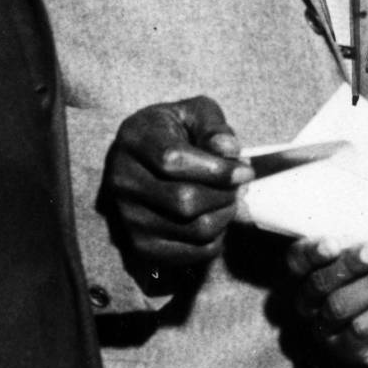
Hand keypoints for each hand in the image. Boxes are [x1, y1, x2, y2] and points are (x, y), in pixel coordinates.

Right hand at [103, 95, 250, 276]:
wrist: (144, 157)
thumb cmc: (176, 131)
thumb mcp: (195, 113)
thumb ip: (214, 127)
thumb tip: (229, 149)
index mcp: (135, 140)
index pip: (173, 161)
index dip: (217, 169)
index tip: (244, 170)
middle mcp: (123, 181)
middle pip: (184, 201)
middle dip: (225, 195)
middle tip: (239, 186)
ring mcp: (128, 216)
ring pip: (191, 229)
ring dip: (224, 217)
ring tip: (230, 200)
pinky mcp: (140, 244)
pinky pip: (189, 254)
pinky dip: (214, 241)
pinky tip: (215, 219)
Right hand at [286, 230, 367, 367]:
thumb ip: (365, 232)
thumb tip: (344, 225)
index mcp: (317, 266)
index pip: (298, 260)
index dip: (310, 252)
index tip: (334, 243)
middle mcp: (314, 300)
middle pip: (317, 284)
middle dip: (349, 265)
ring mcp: (329, 328)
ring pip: (338, 307)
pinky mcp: (352, 351)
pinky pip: (360, 332)